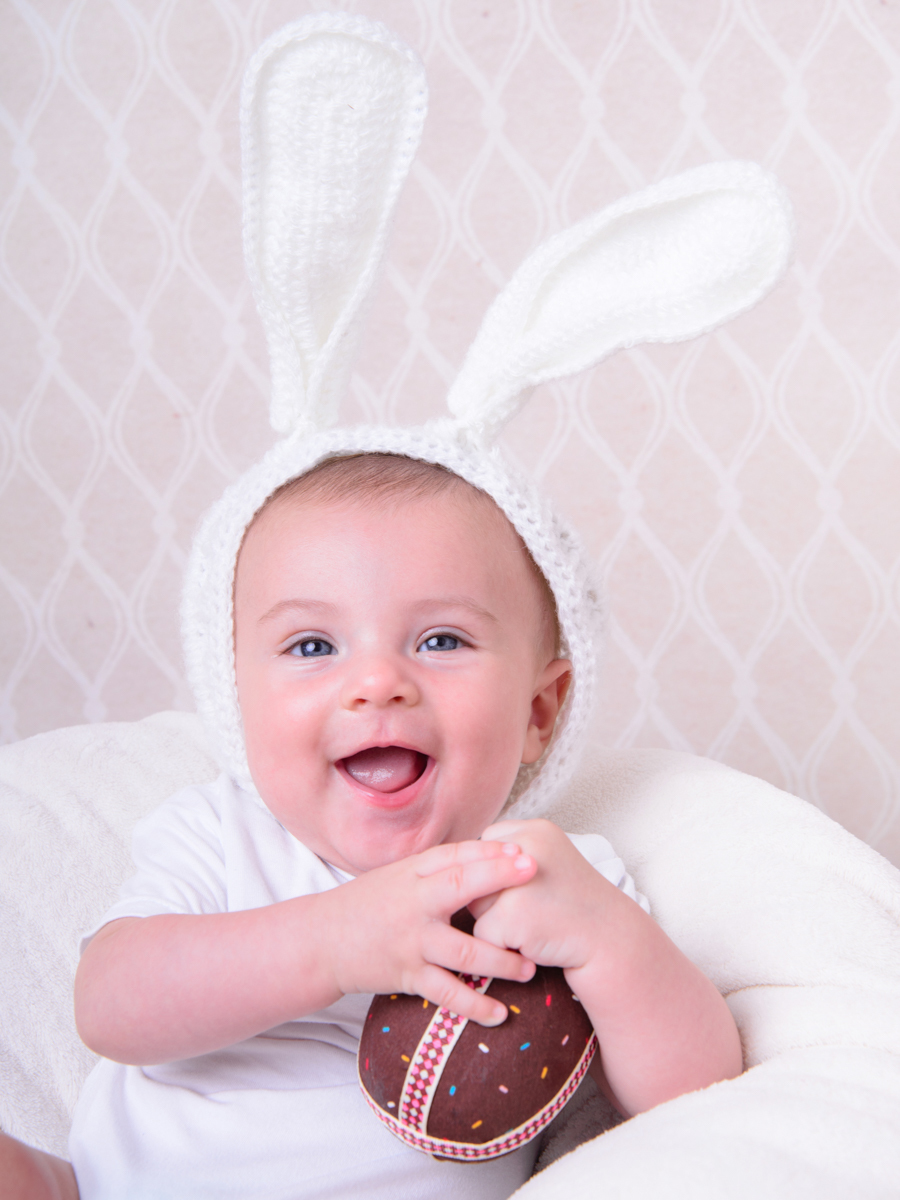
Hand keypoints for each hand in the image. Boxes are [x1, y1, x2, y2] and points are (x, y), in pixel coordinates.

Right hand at [319, 839, 538, 1025]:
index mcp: (414, 875)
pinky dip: (474, 1006)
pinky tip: (499, 1014)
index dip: (492, 853)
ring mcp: (413, 942)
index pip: (458, 856)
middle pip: (462, 888)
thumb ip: (440, 869)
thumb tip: (493, 855)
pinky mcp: (408, 976)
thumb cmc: (369, 904)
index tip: (524, 851)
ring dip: (502, 961)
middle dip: (500, 881)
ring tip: (530, 967)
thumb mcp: (400, 876)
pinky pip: (447, 994)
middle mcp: (415, 904)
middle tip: (536, 876)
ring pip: (465, 952)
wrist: (322, 941)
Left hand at [470, 819, 626, 973]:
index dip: (498, 874)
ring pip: (474, 905)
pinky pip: (482, 935)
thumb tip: (457, 864)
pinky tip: (533, 941)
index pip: (485, 847)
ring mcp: (519, 883)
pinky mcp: (512, 918)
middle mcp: (526, 849)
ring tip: (535, 922)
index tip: (528, 887)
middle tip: (535, 906)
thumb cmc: (575, 904)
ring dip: (495, 921)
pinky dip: (501, 946)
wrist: (612, 942)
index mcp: (536, 830)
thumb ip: (510, 856)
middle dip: (493, 897)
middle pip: (474, 874)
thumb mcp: (547, 861)